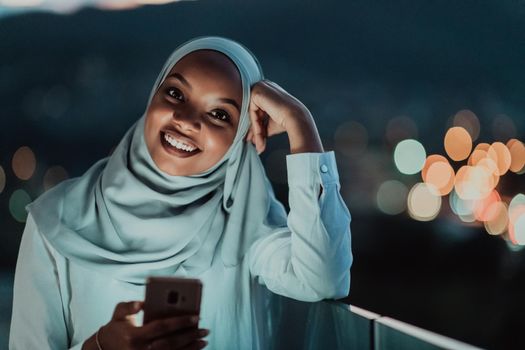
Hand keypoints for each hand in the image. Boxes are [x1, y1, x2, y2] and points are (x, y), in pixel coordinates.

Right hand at [83, 301, 207, 349]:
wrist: (104, 348)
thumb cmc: (116, 327)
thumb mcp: (118, 313)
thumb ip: (129, 305)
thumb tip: (141, 303)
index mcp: (135, 335)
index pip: (162, 327)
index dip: (180, 322)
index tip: (196, 317)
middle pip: (171, 343)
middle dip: (190, 336)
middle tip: (205, 329)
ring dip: (191, 348)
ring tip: (204, 340)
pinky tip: (195, 349)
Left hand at [245, 79, 323, 154]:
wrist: (296, 118)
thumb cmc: (286, 121)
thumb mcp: (269, 124)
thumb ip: (260, 127)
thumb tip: (252, 139)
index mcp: (267, 90)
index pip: (256, 109)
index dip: (255, 125)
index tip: (253, 139)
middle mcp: (263, 86)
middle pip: (252, 111)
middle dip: (253, 128)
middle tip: (252, 142)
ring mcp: (260, 87)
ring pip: (251, 113)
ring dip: (255, 129)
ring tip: (258, 143)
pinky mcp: (257, 92)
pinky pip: (252, 111)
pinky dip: (255, 124)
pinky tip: (259, 134)